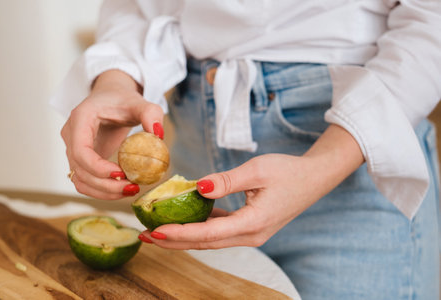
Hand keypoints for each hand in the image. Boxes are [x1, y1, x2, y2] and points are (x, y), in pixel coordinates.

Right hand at [61, 70, 163, 198]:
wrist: (111, 98)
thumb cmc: (123, 99)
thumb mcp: (139, 102)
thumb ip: (150, 113)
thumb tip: (158, 134)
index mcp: (80, 118)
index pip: (80, 151)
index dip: (98, 168)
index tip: (122, 174)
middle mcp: (71, 135)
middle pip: (80, 170)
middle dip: (105, 185)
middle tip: (133, 187)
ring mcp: (73, 149)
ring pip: (80, 180)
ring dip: (103, 192)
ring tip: (130, 190)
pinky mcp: (81, 160)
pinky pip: (85, 182)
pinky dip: (102, 191)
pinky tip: (123, 189)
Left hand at [139, 124, 363, 248]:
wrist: (314, 177)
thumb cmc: (288, 171)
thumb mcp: (256, 170)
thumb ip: (225, 181)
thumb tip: (197, 187)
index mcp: (253, 223)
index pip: (208, 233)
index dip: (179, 234)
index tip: (154, 231)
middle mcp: (251, 235)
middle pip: (205, 243)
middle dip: (174, 241)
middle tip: (145, 236)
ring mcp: (251, 233)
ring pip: (211, 239)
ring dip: (184, 236)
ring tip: (158, 230)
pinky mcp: (250, 226)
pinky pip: (220, 231)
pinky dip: (200, 227)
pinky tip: (185, 219)